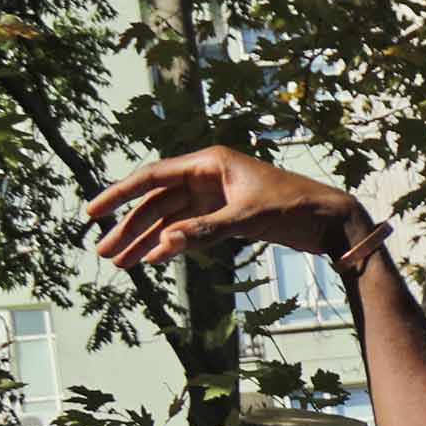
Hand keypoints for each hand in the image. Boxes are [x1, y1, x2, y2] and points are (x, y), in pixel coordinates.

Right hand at [89, 146, 369, 269]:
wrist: (332, 220)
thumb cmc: (296, 208)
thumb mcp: (250, 218)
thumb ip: (207, 230)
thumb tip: (165, 244)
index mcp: (210, 163)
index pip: (152, 177)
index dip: (120, 195)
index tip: (93, 213)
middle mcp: (208, 176)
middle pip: (157, 202)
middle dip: (130, 228)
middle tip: (105, 253)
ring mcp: (217, 196)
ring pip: (171, 219)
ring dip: (147, 240)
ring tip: (122, 263)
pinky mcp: (227, 215)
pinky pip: (190, 230)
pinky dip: (174, 244)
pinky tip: (155, 259)